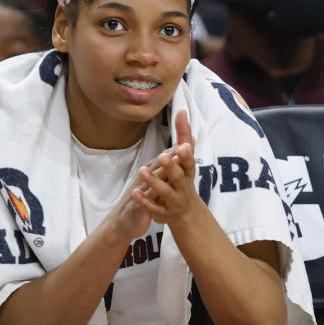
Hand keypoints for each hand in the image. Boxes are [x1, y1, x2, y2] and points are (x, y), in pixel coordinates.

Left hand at [132, 110, 203, 225]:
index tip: (183, 147)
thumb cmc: (184, 179)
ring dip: (154, 181)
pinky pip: (153, 207)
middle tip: (162, 156)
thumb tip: (182, 112)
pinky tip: (134, 192)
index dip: (187, 156)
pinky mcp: (162, 212)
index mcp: (188, 173)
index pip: (189, 163)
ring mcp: (173, 200)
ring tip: (142, 170)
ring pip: (164, 191)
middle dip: (171, 167)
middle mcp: (183, 187)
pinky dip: (144, 200)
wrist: (186, 213)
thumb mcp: (185, 160)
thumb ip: (183, 136)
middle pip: (178, 177)